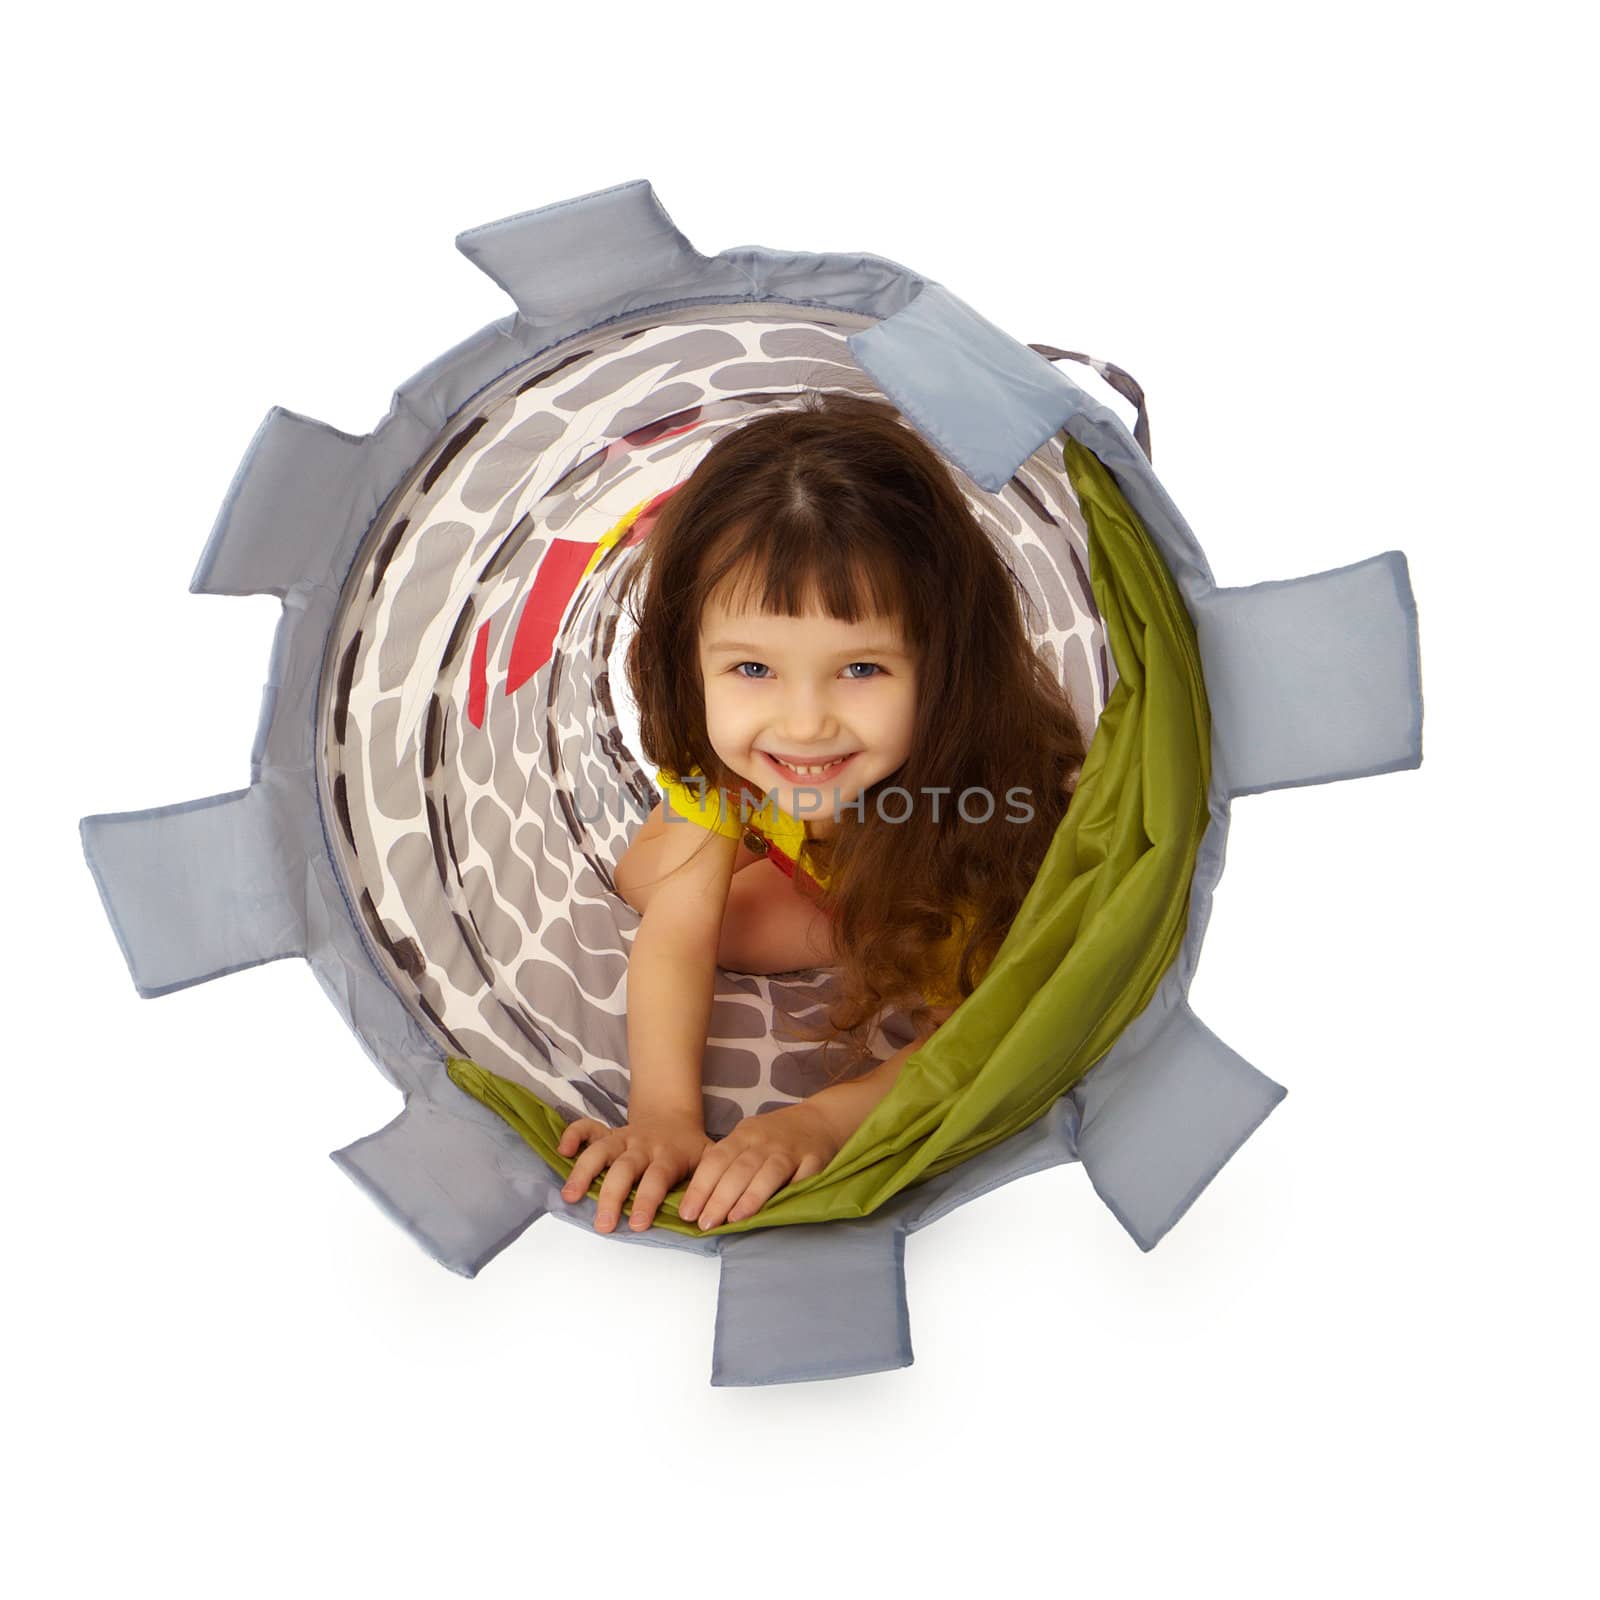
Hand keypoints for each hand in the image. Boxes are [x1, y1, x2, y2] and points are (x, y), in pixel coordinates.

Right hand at [558, 1109, 709, 1233]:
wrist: (673, 1117)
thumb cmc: (690, 1149)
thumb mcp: (709, 1161)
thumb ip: (710, 1183)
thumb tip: (713, 1215)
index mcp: (669, 1156)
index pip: (657, 1178)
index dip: (647, 1200)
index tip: (637, 1224)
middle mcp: (643, 1146)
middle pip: (624, 1168)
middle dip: (612, 1196)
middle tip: (603, 1224)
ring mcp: (622, 1138)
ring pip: (600, 1151)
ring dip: (583, 1172)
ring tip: (570, 1197)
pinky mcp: (607, 1133)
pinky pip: (587, 1128)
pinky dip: (573, 1135)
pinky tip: (562, 1151)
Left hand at [680, 1102, 841, 1230]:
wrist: (821, 1119)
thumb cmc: (777, 1135)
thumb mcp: (747, 1137)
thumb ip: (727, 1159)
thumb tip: (698, 1196)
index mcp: (744, 1134)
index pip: (716, 1160)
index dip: (700, 1187)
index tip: (688, 1213)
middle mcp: (765, 1141)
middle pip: (739, 1169)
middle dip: (719, 1198)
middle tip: (706, 1223)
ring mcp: (791, 1150)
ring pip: (768, 1173)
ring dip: (750, 1197)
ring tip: (734, 1220)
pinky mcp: (816, 1159)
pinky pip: (803, 1177)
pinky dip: (791, 1192)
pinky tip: (779, 1209)